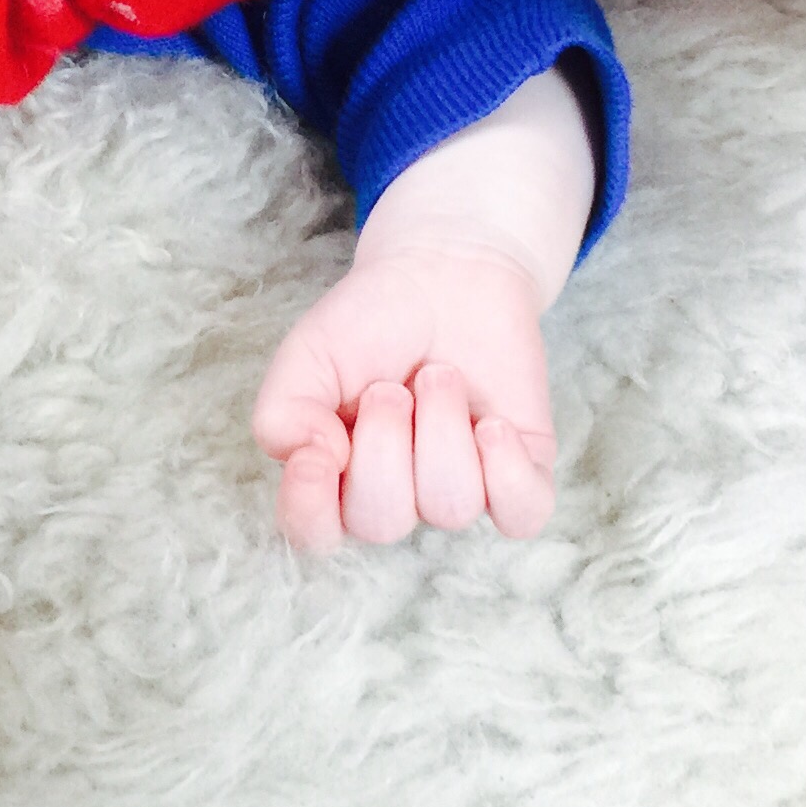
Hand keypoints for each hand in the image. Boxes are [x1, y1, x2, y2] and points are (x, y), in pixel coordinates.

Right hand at [250, 243, 558, 548]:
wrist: (446, 272)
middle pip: (382, 522)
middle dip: (384, 445)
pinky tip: (493, 424)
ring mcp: (461, 489)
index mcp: (335, 478)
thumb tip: (311, 461)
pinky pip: (521, 512)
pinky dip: (507, 471)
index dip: (310, 512)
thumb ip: (284, 414)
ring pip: (449, 507)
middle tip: (391, 387)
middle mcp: (397, 496)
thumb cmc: (371, 322)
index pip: (314, 535)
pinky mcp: (521, 472)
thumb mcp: (308, 356)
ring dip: (442, 429)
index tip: (314, 456)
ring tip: (440, 376)